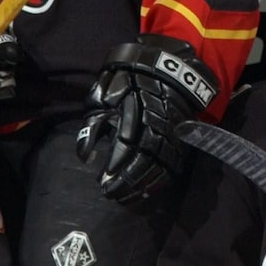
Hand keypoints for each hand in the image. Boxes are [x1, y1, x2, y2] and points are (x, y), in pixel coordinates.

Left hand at [77, 34, 219, 203]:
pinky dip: (160, 181)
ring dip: (142, 186)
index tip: (103, 181)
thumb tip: (85, 155)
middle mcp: (157, 124)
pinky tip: (147, 191)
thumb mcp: (105, 91)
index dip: (116, 165)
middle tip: (110, 194)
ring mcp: (172, 133)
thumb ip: (94, 122)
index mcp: (137, 111)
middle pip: (143, 159)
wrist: (171, 66)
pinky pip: (172, 164)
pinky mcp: (181, 138)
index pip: (127, 145)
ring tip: (126, 199)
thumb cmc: (132, 78)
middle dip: (127, 181)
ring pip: (159, 165)